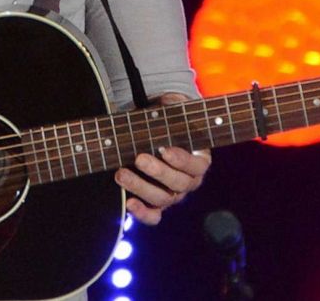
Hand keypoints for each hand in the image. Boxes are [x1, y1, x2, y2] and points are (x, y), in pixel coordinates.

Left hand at [114, 92, 211, 225]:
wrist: (158, 135)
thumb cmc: (167, 124)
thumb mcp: (173, 113)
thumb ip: (174, 109)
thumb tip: (168, 103)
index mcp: (199, 160)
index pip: (196, 166)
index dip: (182, 160)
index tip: (166, 150)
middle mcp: (188, 181)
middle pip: (178, 184)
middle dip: (157, 172)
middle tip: (138, 158)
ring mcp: (173, 195)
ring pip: (162, 199)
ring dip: (140, 187)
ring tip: (121, 174)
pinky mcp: (157, 203)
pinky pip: (153, 215)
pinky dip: (142, 213)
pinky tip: (129, 203)